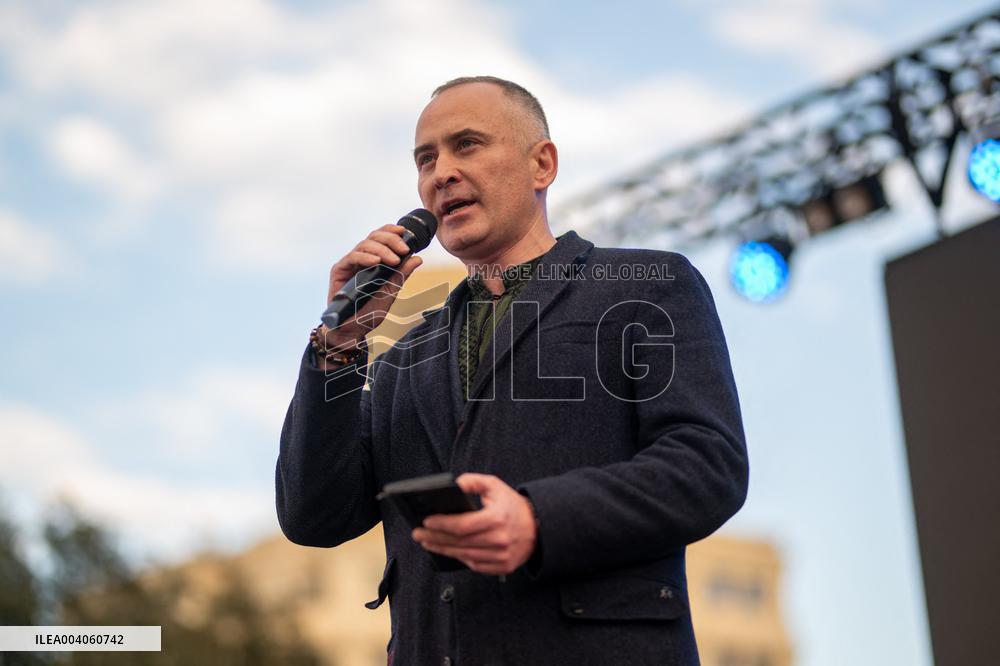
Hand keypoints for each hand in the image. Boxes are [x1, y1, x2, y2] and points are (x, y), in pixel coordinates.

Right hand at [322, 224, 423, 348]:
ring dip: (382, 249)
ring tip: (394, 260)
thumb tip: (418, 258)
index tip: (405, 232)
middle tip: (404, 249)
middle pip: (374, 237)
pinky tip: (376, 262)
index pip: (381, 238)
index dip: (392, 231)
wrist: (352, 330)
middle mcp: (361, 259)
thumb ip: (402, 274)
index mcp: (373, 261)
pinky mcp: (339, 270)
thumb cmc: (369, 312)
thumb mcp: (390, 292)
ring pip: (364, 245)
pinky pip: (352, 257)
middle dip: (391, 240)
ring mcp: (349, 264)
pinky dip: (365, 257)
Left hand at [412, 473, 537, 575]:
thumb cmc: (512, 505)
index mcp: (497, 518)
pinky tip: (448, 550)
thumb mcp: (495, 485)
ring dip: (443, 550)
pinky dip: (459, 558)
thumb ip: (472, 481)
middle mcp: (500, 539)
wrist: (538, 527)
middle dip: (435, 538)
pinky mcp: (503, 567)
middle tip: (418, 534)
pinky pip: (475, 565)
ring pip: (464, 555)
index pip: (462, 525)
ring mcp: (502, 556)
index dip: (441, 524)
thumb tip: (453, 485)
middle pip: (459, 542)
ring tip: (428, 543)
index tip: (426, 521)